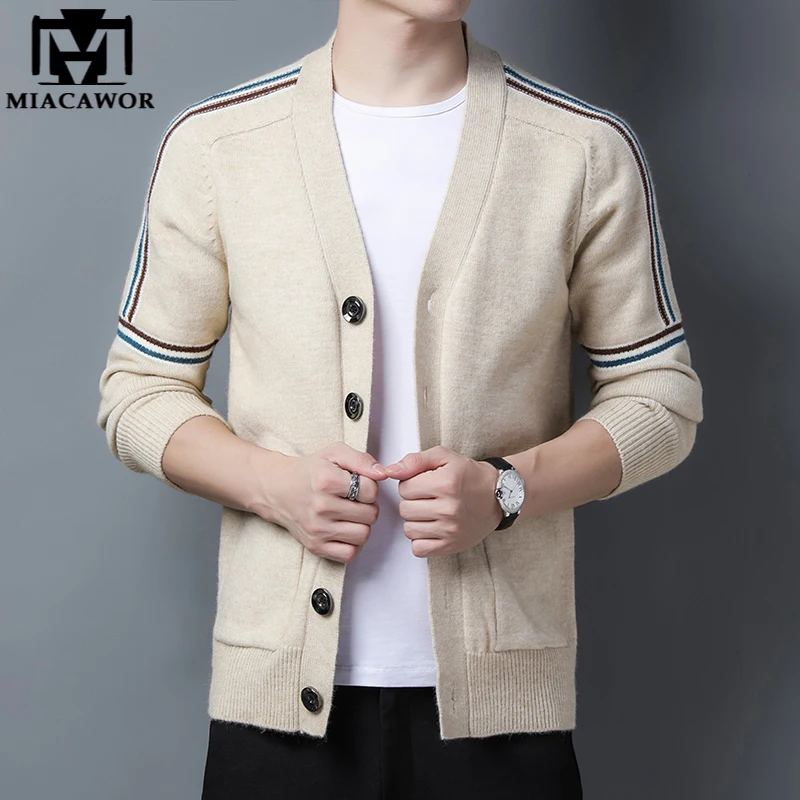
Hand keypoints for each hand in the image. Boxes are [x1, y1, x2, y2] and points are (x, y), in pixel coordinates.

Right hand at [270, 442, 389, 563]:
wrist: (278, 489)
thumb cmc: (310, 471)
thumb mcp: (335, 453)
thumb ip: (362, 459)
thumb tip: (383, 473)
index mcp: (326, 480)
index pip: (371, 490)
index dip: (370, 486)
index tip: (357, 485)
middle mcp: (320, 506)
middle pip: (371, 514)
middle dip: (367, 506)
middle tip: (354, 500)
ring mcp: (317, 529)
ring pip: (363, 534)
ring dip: (361, 524)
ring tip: (349, 514)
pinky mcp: (315, 546)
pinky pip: (350, 553)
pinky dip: (352, 543)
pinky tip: (344, 529)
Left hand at [383, 445, 503, 557]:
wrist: (497, 496)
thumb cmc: (468, 475)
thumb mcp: (444, 457)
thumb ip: (414, 461)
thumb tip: (389, 471)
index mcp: (445, 484)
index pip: (404, 487)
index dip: (410, 483)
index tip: (423, 483)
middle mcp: (448, 509)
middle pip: (404, 509)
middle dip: (412, 501)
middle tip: (427, 497)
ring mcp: (450, 530)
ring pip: (409, 529)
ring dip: (415, 520)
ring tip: (430, 512)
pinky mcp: (451, 546)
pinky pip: (418, 548)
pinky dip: (420, 539)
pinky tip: (431, 527)